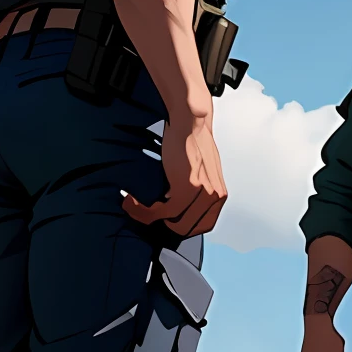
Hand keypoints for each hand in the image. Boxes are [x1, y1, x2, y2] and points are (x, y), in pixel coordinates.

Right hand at [124, 111, 227, 235]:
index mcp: (219, 195)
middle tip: (139, 214)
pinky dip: (145, 211)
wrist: (190, 123)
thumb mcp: (201, 173)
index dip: (177, 227)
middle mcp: (215, 197)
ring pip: (173, 223)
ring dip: (147, 218)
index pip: (200, 226)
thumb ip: (195, 193)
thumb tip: (176, 209)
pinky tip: (132, 201)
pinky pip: (165, 211)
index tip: (158, 221)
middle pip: (185, 228)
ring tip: (132, 206)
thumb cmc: (192, 142)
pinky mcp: (189, 188)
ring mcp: (204, 194)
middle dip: (159, 225)